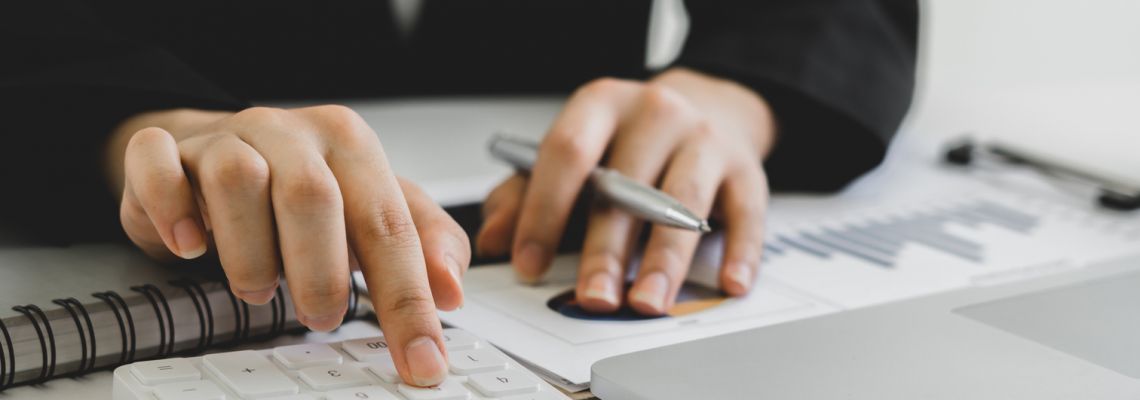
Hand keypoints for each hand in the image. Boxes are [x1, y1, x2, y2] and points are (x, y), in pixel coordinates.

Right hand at [105, 105, 467, 386]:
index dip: (409, 301)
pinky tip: (191, 247)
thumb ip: (423, 241)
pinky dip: (172, 211)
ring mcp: (225, 137)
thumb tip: (452, 289)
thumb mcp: (373, 207)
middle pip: (312, 196)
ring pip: (238, 181)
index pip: (389, 225)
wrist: (215, 146)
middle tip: (321, 318)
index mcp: (350, 146)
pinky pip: (158, 166)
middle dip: (321, 274)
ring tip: (259, 290)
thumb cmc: (300, 186)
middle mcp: (291, 133)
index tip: (421, 359)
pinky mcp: (165, 150)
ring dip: (249, 253)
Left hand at [477, 68, 775, 314]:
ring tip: (647, 303)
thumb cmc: (630, 139)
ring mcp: (705, 138)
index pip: (567, 152)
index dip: (544, 210)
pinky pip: (746, 214)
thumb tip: (493, 240)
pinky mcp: (747, 169)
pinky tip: (729, 284)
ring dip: (664, 260)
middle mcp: (655, 113)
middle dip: (605, 250)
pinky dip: (740, 252)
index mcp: (601, 104)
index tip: (527, 262)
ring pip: (683, 203)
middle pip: (626, 185)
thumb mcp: (575, 151)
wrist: (708, 105)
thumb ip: (525, 193)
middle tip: (591, 297)